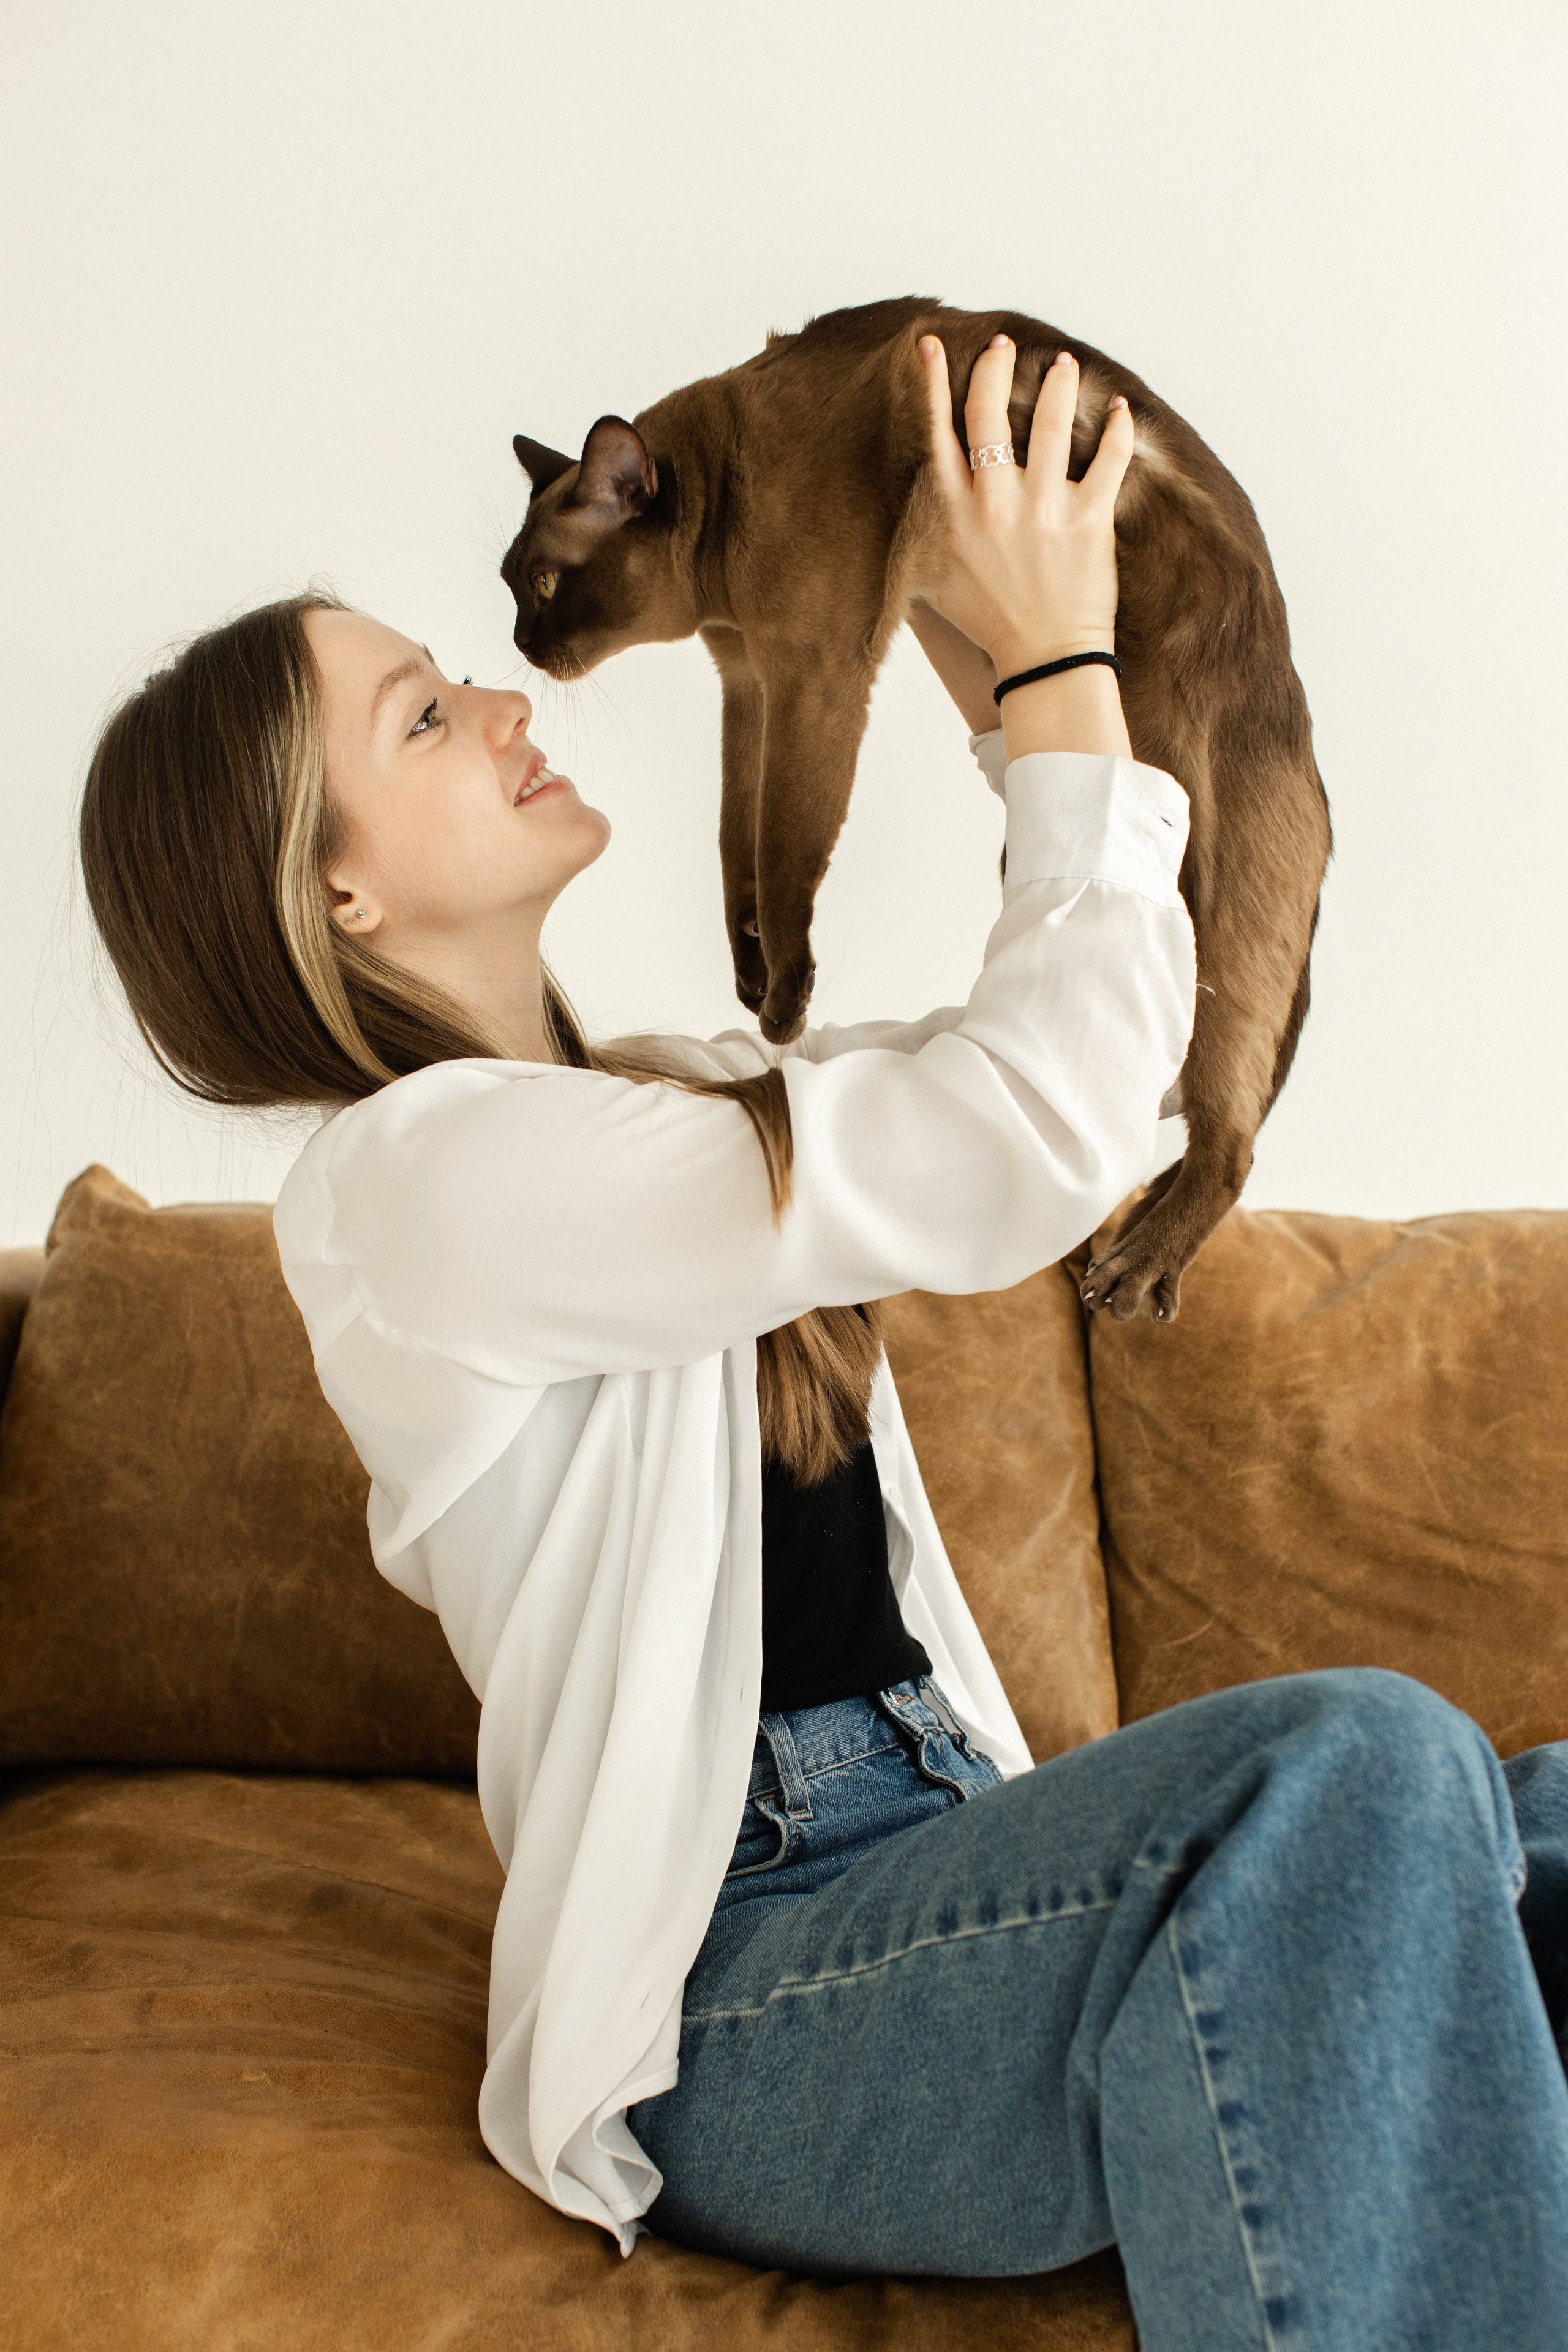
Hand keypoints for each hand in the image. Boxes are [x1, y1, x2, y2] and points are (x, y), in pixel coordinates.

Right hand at [919, 334, 1133, 682]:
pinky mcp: (1088, 520)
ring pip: (1050, 420)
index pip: (938, 431)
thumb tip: (917, 491)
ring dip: (1057, 382)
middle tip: (1005, 346)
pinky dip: (1118, 429)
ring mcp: (1043, 509)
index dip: (934, 381)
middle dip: (995, 367)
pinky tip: (1119, 409)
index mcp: (954, 513)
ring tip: (1062, 365)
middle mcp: (994, 503)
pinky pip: (1109, 458)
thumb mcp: (936, 578)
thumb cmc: (989, 621)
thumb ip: (926, 531)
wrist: (1043, 660)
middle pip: (989, 411)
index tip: (933, 345)